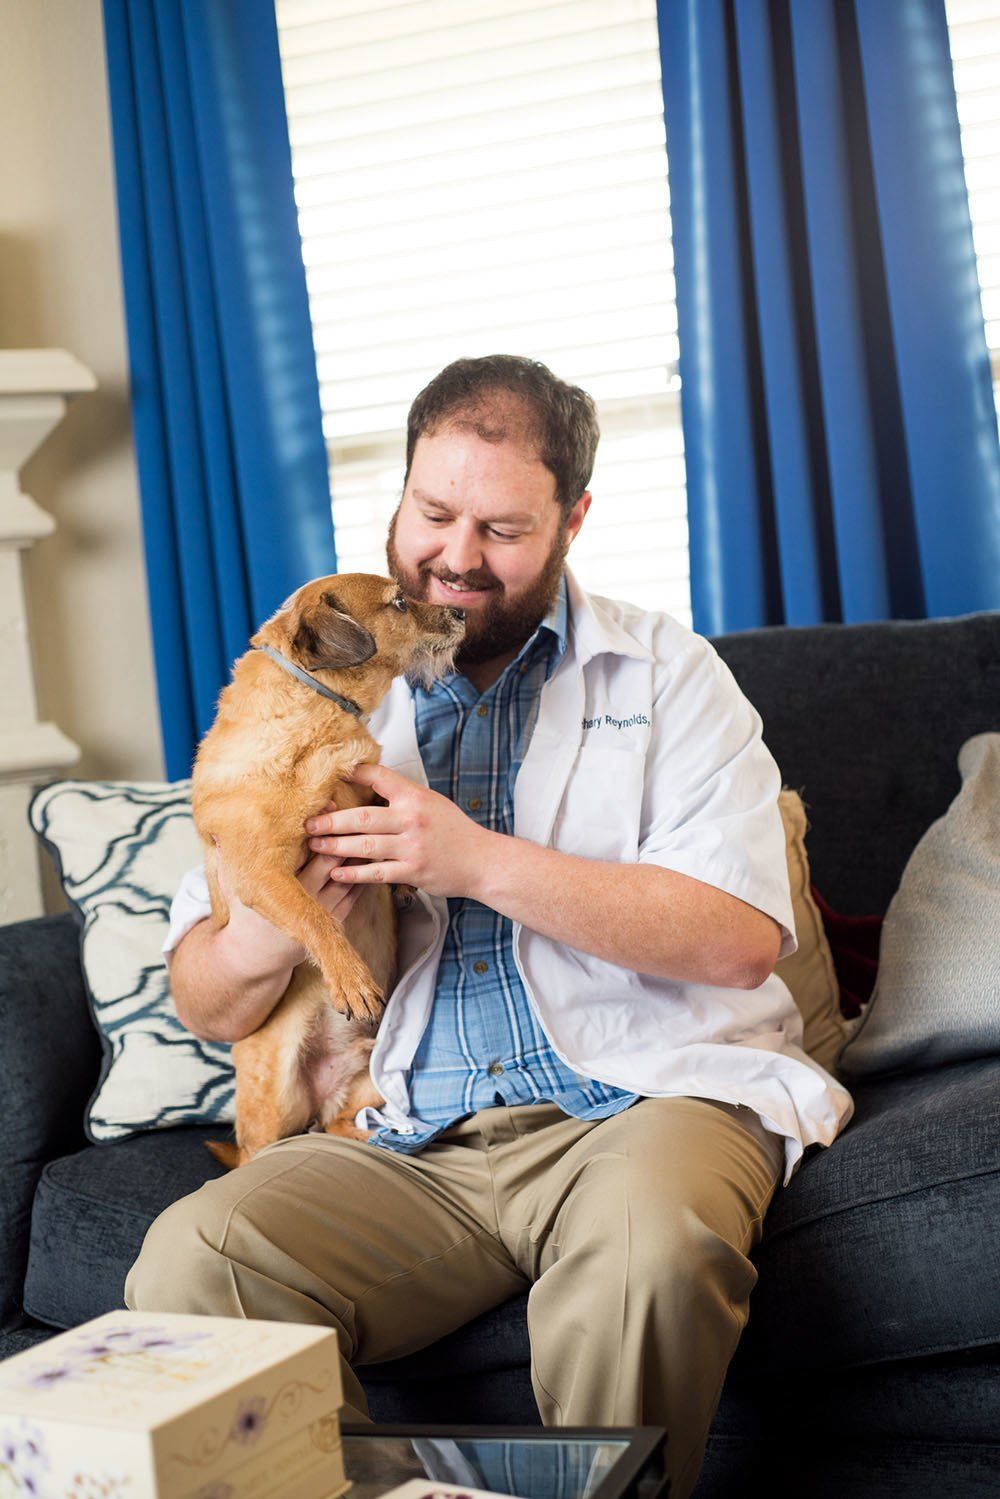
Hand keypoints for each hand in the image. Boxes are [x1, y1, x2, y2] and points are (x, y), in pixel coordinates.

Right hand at [214, 823, 363, 967]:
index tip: (327, 806)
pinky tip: (367, 856)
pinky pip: (355, 893)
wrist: (256, 955)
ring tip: (367, 830)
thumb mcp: (233, 884)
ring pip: (348, 875)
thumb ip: (227, 856)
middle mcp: (303, 898)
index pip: (304, 848)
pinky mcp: (334, 921)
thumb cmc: (244, 913)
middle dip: (342, 836)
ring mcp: (322, 911)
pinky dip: (362, 874)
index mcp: (279, 885)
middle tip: (355, 813)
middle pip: (331, 859)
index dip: (319, 826)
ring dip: (358, 853)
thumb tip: (217, 826)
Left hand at [303, 764, 493, 899]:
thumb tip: (369, 781)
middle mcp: (412, 819)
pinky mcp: (413, 871)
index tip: (329, 776)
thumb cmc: (454, 831)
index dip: (352, 774)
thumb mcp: (432, 802)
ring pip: (365, 845)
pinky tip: (337, 873)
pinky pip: (376, 872)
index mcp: (415, 797)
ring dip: (336, 846)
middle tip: (308, 824)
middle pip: (363, 817)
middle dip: (332, 820)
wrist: (482, 861)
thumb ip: (402, 796)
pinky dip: (354, 874)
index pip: (379, 778)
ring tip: (315, 846)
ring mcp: (412, 847)